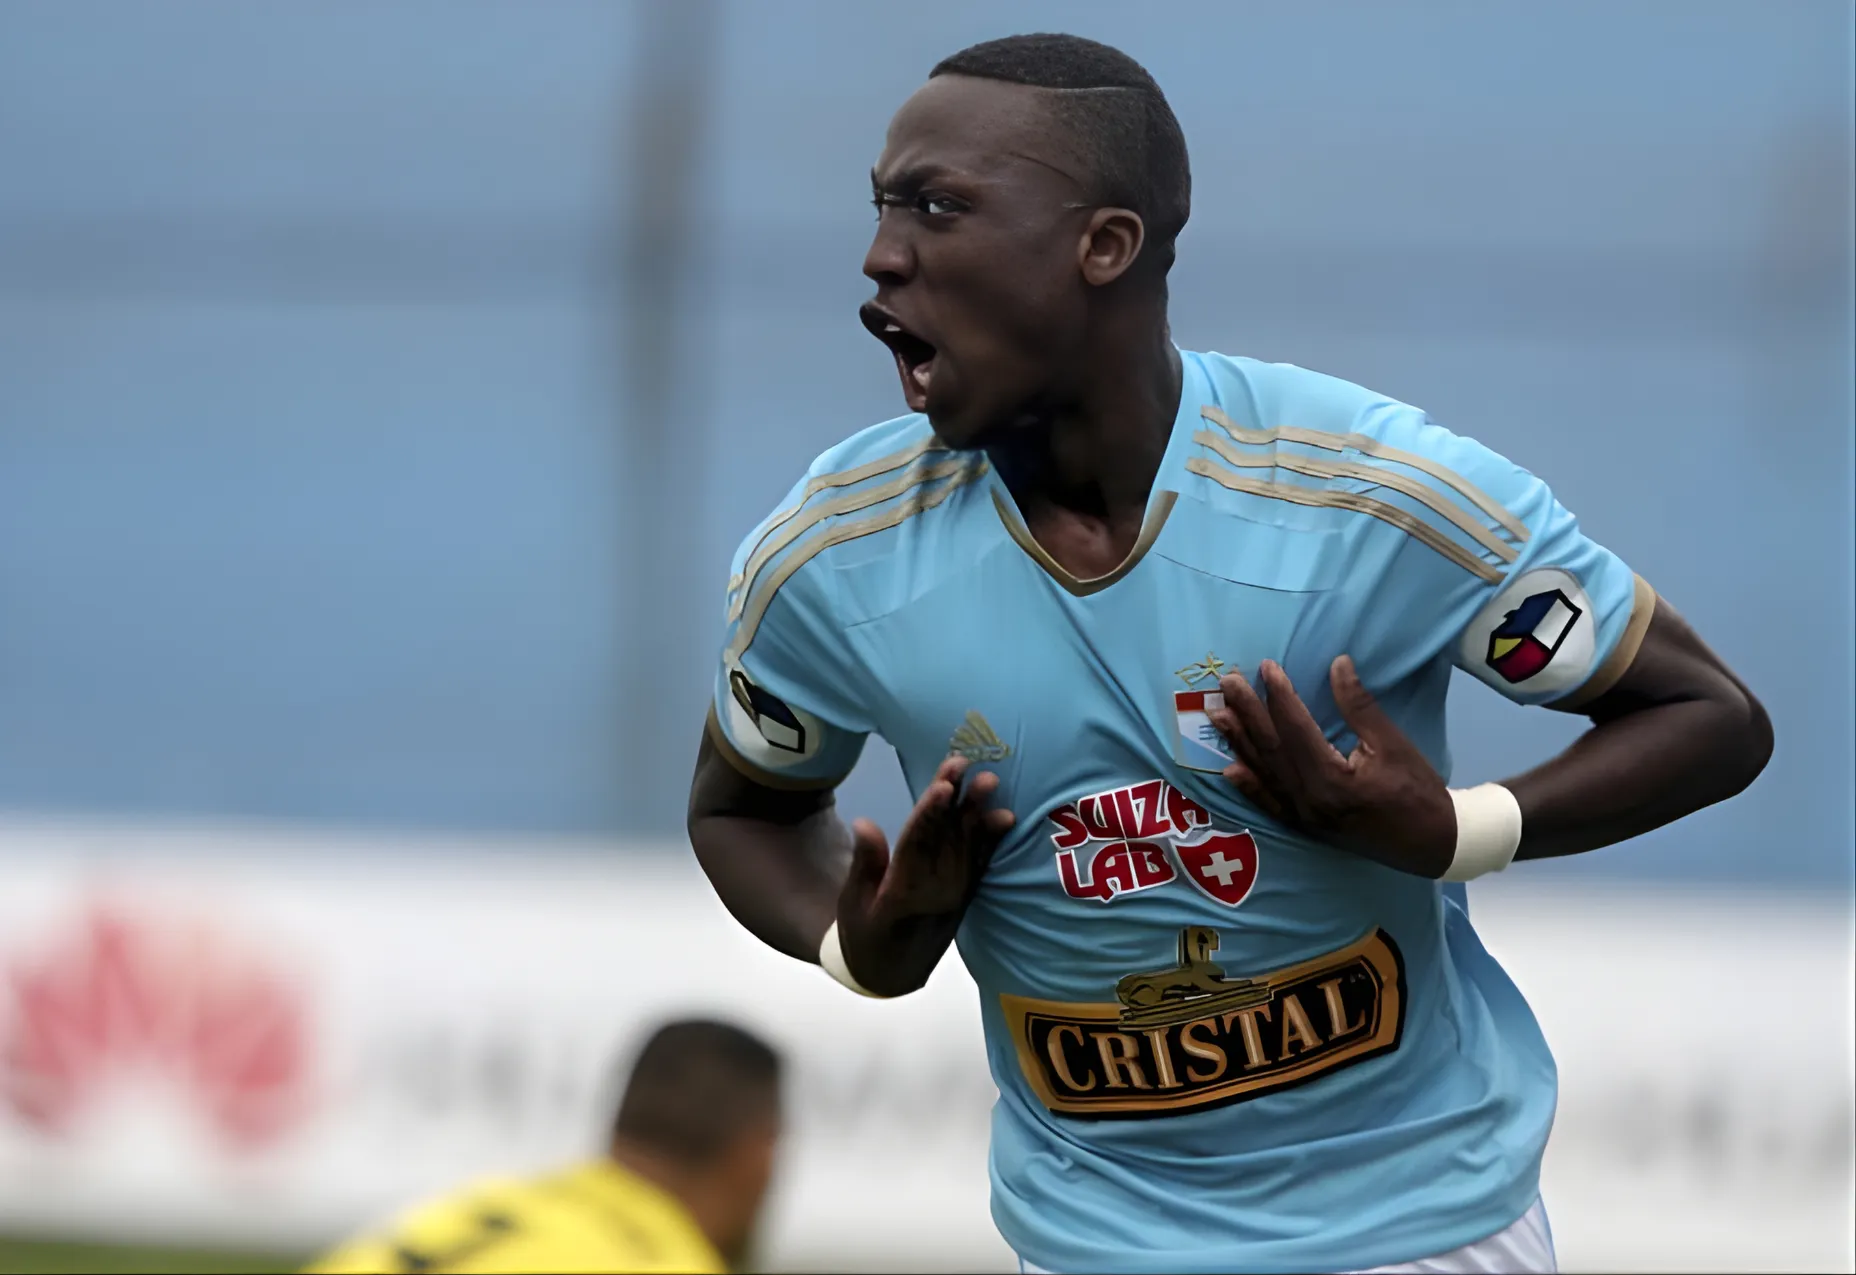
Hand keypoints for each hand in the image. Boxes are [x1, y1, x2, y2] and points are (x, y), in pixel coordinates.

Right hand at [835, 755, 1015, 995]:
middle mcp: (934, 894)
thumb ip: (864, 864)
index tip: (942, 787)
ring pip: (967, 847)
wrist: (891, 976)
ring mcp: (954, 896)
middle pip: (946, 839)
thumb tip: (864, 823)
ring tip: (989, 781)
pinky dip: (992, 840)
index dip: (930, 815)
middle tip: (965, 764)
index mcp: (901, 895)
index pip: (917, 846)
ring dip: (978, 812)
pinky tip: (1004, 818)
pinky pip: (981, 864)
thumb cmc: (863, 934)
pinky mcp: (966, 898)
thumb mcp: (851, 904)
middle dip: (956, 800)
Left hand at [1208, 656, 1455, 877]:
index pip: (1296, 729)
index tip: (1266, 666)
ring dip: (1239, 743)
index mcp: (1332, 779)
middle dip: (1247, 713)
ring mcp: (1304, 817)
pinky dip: (1249, 787)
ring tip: (1217, 714)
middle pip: (1271, 749)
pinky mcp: (1305, 828)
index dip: (1279, 695)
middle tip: (1226, 683)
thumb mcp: (1394, 743)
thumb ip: (1360, 706)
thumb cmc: (1418, 790)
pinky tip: (1230, 770)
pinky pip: (1270, 804)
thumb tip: (1338, 663)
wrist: (1433, 844)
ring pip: (1264, 774)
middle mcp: (1309, 800)